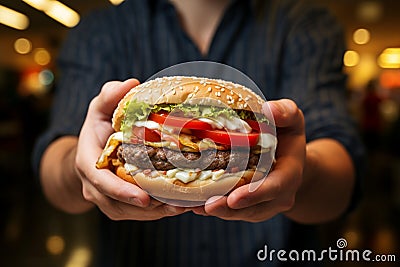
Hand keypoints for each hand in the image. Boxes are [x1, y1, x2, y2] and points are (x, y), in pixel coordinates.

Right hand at [75, 79, 186, 219]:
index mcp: (89, 162)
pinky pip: (135, 213)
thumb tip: (131, 84)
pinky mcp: (117, 203)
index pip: (101, 181)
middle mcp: (93, 185)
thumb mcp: (100, 107)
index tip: (144, 197)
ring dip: (154, 214)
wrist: (90, 148)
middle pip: (117, 204)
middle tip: (175, 206)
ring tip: (182, 207)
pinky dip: (155, 212)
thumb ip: (111, 96)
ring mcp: (105, 197)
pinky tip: (177, 206)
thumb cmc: (98, 125)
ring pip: (128, 212)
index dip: (121, 191)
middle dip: (146, 208)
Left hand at [192, 99, 305, 221]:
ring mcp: (264, 204)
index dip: (255, 194)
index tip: (234, 198)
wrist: (291, 159)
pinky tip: (194, 205)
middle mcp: (278, 195)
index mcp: (289, 174)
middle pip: (253, 207)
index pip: (274, 187)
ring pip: (240, 213)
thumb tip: (268, 109)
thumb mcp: (292, 119)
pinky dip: (214, 209)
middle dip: (229, 208)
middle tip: (207, 206)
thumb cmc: (288, 135)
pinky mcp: (250, 207)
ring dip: (218, 211)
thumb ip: (285, 112)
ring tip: (195, 207)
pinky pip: (233, 211)